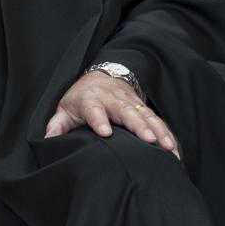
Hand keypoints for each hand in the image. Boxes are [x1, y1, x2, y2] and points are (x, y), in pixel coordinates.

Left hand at [44, 68, 180, 157]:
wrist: (102, 76)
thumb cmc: (81, 98)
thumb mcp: (65, 109)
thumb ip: (57, 125)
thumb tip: (48, 140)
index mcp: (91, 100)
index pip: (94, 110)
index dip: (99, 120)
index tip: (105, 133)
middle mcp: (114, 100)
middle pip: (127, 112)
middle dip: (139, 126)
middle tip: (149, 140)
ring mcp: (131, 103)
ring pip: (147, 116)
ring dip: (159, 131)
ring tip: (168, 147)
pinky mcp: (144, 108)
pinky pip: (158, 121)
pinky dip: (168, 134)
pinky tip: (176, 149)